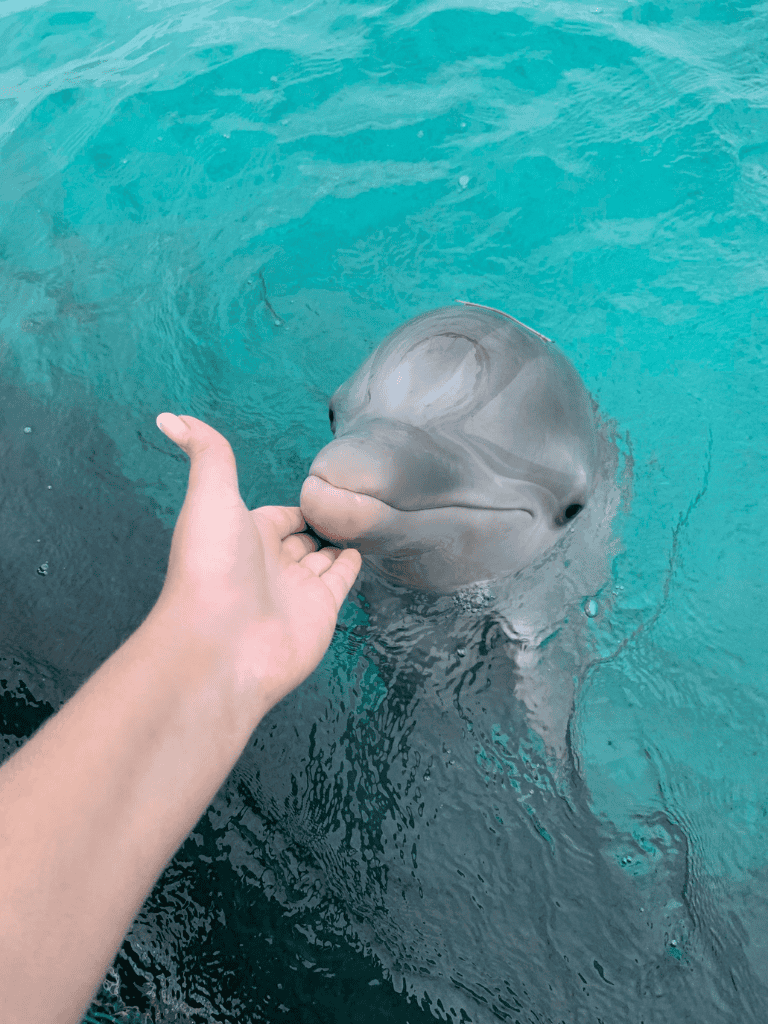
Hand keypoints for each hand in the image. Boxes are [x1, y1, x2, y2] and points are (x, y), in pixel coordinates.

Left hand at [153, 414, 361, 719]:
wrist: (219, 643)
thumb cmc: (211, 566)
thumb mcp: (210, 495)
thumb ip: (207, 453)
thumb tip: (168, 416)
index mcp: (246, 534)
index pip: (278, 515)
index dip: (297, 504)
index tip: (321, 490)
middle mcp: (271, 562)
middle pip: (302, 538)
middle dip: (320, 524)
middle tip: (349, 508)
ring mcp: (297, 588)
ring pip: (323, 559)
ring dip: (338, 542)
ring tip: (362, 523)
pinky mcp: (322, 610)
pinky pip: (340, 580)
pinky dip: (350, 565)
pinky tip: (360, 550)